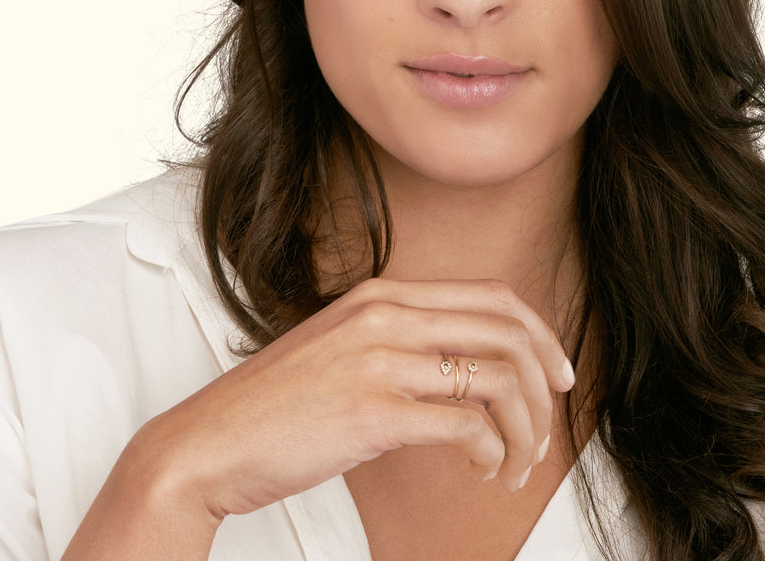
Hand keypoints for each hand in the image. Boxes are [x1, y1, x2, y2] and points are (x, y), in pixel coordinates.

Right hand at [131, 277, 574, 520]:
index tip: (555, 370)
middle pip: (507, 330)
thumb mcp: (342, 347)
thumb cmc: (277, 403)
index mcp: (382, 295)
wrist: (210, 441)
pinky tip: (483, 470)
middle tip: (552, 418)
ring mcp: (380, 359)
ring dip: (525, 426)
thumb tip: (463, 369)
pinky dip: (492, 451)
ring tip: (516, 460)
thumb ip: (399, 342)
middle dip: (547, 379)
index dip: (537, 332)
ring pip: (498, 378)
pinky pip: (468, 425)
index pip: (491, 295)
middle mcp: (386, 315)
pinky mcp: (374, 410)